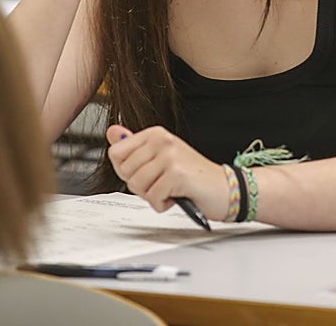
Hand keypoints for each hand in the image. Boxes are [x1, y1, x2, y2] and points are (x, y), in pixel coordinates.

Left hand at [106, 124, 228, 220]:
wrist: (223, 188)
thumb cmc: (191, 176)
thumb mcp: (160, 157)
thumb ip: (134, 146)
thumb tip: (112, 131)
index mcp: (155, 134)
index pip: (117, 153)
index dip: (127, 171)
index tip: (146, 173)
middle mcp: (163, 140)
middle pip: (125, 171)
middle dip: (140, 185)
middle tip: (161, 183)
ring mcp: (170, 156)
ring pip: (137, 185)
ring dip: (152, 196)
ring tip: (169, 189)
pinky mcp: (177, 174)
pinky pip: (152, 197)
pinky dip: (162, 204)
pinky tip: (176, 197)